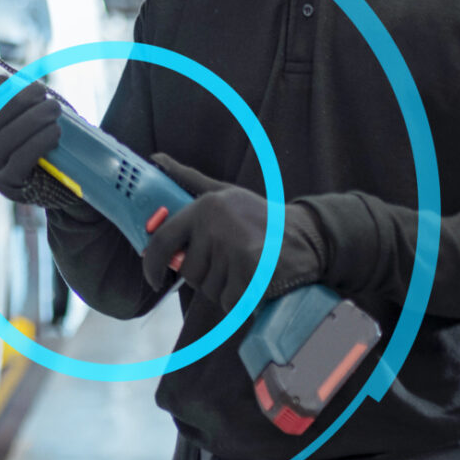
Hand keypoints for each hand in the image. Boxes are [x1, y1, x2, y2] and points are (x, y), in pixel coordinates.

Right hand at [0, 65, 68, 205]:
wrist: (50, 178)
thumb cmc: (33, 137)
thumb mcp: (17, 118)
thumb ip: (14, 97)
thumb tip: (26, 75)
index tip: (7, 79)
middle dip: (19, 98)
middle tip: (41, 91)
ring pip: (6, 138)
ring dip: (34, 117)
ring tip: (54, 108)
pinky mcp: (9, 184)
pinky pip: (21, 159)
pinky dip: (40, 140)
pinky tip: (55, 131)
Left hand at [140, 155, 327, 318]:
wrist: (308, 236)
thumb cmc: (260, 218)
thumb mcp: (225, 192)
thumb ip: (188, 179)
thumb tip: (156, 158)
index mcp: (205, 206)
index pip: (162, 240)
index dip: (152, 265)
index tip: (154, 278)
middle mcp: (215, 225)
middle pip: (189, 272)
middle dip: (206, 276)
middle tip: (230, 262)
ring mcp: (233, 248)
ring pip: (209, 289)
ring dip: (225, 288)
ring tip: (245, 269)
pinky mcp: (251, 271)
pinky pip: (229, 301)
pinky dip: (241, 301)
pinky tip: (255, 283)